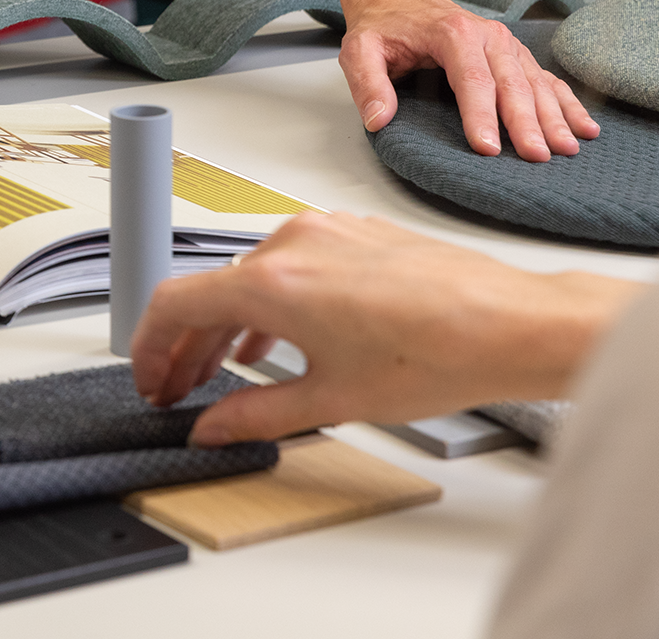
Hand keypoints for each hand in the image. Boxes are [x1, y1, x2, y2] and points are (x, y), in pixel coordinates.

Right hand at [129, 212, 641, 445]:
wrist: (511, 322)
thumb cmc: (439, 352)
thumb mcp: (332, 400)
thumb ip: (256, 415)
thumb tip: (213, 427)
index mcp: (271, 283)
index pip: (173, 304)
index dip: (147, 347)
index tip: (147, 377)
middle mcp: (288, 245)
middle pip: (208, 293)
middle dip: (185, 347)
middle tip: (176, 388)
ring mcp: (321, 233)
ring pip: (246, 278)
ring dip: (226, 326)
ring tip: (225, 371)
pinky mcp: (350, 232)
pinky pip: (286, 265)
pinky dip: (267, 303)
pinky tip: (278, 339)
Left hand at [337, 0, 598, 160]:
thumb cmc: (381, 24)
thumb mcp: (359, 49)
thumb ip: (368, 83)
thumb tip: (378, 119)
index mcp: (453, 34)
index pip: (472, 81)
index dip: (481, 116)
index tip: (488, 148)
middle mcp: (488, 36)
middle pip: (512, 84)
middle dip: (526, 123)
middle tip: (537, 157)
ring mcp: (506, 44)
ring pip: (536, 83)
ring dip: (554, 116)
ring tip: (568, 148)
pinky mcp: (514, 54)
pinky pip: (545, 78)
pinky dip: (567, 102)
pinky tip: (585, 125)